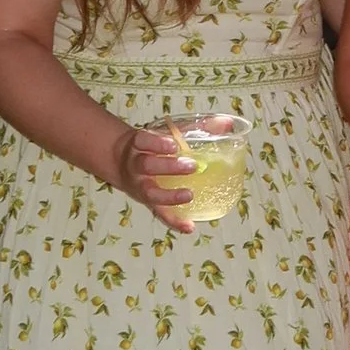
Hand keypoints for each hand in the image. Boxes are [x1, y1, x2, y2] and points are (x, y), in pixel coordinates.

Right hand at [112, 119, 198, 233]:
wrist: (121, 161)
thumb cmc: (152, 146)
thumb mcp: (167, 132)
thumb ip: (196, 127)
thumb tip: (227, 123)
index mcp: (139, 144)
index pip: (143, 141)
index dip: (157, 143)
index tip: (174, 145)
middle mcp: (136, 165)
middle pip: (147, 165)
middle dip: (168, 167)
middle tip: (192, 166)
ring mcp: (140, 185)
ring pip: (150, 192)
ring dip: (170, 196)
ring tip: (189, 195)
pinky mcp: (147, 202)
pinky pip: (159, 213)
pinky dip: (174, 221)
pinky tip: (189, 227)